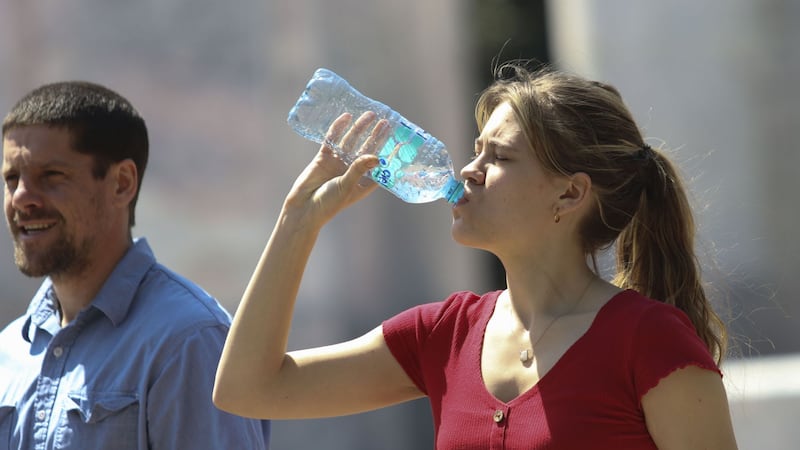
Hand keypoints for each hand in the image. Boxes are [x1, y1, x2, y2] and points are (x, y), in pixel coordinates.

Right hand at [283, 111, 388, 225]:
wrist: (304, 208)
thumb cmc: (329, 204)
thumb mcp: (347, 186)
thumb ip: (359, 169)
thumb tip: (377, 156)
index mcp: (363, 182)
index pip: (380, 166)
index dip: (390, 155)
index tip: (400, 143)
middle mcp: (352, 170)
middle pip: (367, 150)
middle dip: (376, 136)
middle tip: (386, 123)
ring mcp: (338, 162)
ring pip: (352, 141)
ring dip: (360, 128)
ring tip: (370, 115)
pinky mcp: (324, 157)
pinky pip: (333, 139)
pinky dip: (338, 128)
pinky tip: (346, 117)